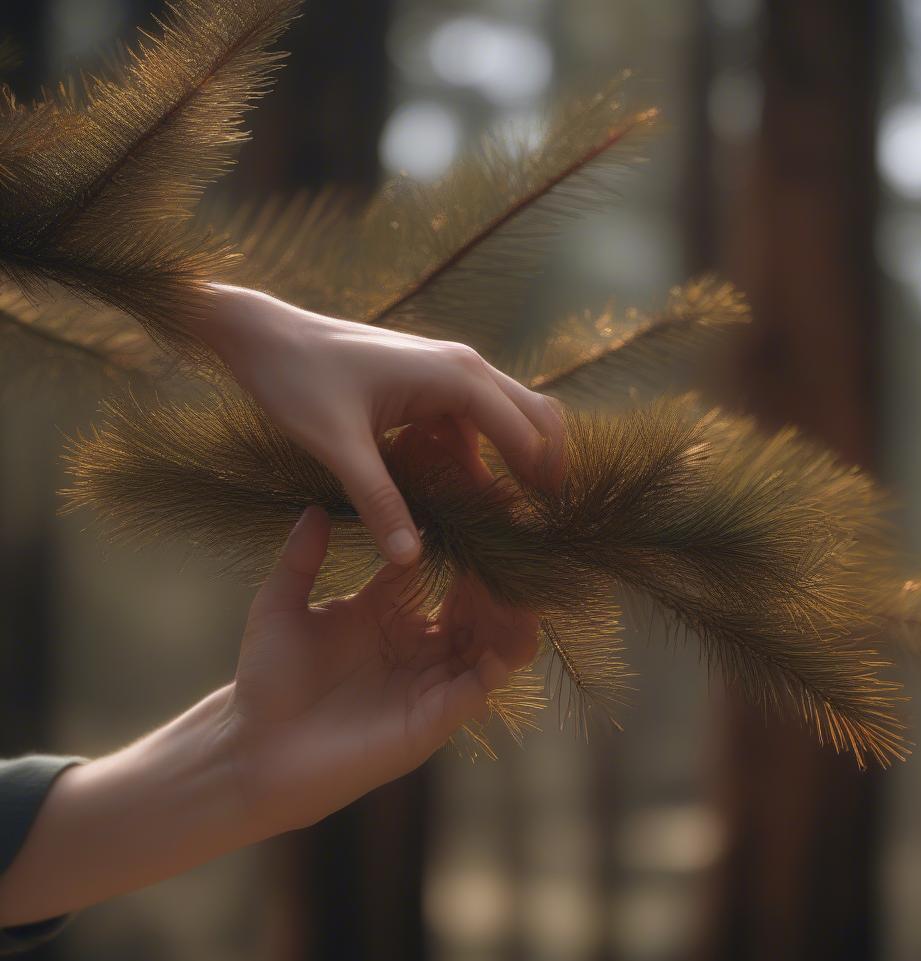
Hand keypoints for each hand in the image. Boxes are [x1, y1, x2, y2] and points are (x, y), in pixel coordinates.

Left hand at [197, 284, 563, 565]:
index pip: (527, 433)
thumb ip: (378, 501)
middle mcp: (465, 368)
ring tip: (503, 524)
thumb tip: (409, 558)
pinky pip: (470, 428)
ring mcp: (449, 375)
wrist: (264, 336)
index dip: (544, 482)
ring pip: (506, 423)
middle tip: (542, 527)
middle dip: (545, 468)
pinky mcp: (429, 388)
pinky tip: (454, 500)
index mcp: (456, 376)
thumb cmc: (298, 380)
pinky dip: (474, 462)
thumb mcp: (338, 446)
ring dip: (509, 467)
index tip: (549, 531)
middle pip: (536, 417)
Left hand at [226, 505, 538, 835]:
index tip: (483, 508)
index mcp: (386, 609)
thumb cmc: (266, 681)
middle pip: (474, 602)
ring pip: (489, 642)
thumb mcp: (279, 608)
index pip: (436, 566)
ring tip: (521, 596)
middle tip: (512, 552)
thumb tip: (315, 507)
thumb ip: (300, 558)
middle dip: (494, 578)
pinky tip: (502, 647)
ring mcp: (428, 680)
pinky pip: (478, 688)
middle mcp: (416, 642)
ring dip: (509, 619)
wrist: (257, 753)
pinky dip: (498, 666)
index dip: (457, 540)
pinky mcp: (433, 719)